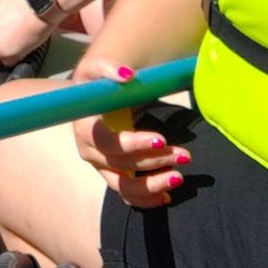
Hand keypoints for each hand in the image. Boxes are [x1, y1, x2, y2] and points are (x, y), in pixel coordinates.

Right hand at [69, 60, 187, 207]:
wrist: (93, 99)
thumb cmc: (97, 84)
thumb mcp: (97, 69)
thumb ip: (109, 68)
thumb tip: (127, 75)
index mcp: (84, 127)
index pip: (104, 142)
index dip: (130, 144)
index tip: (161, 138)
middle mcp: (90, 152)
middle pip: (120, 164)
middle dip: (154, 161)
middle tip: (184, 155)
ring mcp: (101, 167)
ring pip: (123, 187)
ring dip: (151, 186)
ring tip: (178, 178)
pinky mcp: (113, 176)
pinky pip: (126, 195)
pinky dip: (145, 200)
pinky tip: (166, 196)